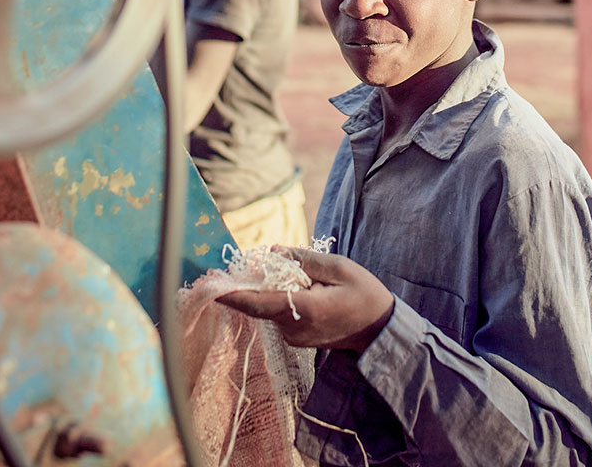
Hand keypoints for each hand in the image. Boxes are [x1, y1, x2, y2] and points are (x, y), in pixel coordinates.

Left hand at [217, 248, 394, 351]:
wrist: (379, 330)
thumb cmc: (364, 294)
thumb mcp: (339, 268)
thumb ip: (304, 260)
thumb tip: (272, 253)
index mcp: (305, 309)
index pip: (259, 302)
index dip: (233, 294)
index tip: (212, 286)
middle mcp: (294, 328)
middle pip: (261, 302)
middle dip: (251, 283)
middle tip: (239, 266)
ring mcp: (293, 337)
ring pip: (268, 308)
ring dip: (268, 290)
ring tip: (285, 275)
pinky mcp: (295, 338)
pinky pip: (277, 314)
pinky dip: (278, 298)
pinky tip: (296, 288)